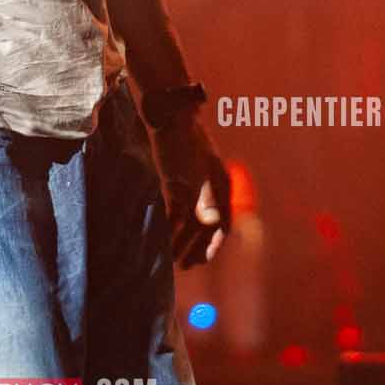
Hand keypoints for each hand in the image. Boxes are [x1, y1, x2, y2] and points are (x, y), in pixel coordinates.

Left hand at [149, 104, 230, 264]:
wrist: (169, 117)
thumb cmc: (187, 141)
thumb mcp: (199, 170)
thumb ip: (206, 198)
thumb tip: (213, 223)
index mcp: (220, 187)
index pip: (221, 224)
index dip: (212, 245)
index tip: (202, 262)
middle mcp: (208, 190)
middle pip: (205, 227)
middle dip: (195, 248)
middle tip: (183, 267)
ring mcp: (192, 187)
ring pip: (189, 222)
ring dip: (182, 240)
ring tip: (172, 259)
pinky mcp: (175, 184)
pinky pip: (175, 211)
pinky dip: (171, 226)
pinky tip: (163, 238)